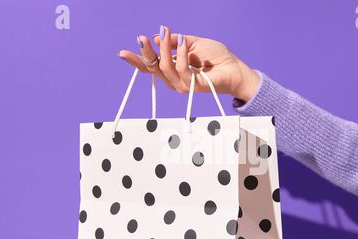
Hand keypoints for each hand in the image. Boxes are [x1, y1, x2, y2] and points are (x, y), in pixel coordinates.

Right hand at [118, 25, 259, 101]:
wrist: (234, 68)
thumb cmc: (215, 57)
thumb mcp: (192, 42)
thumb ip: (176, 41)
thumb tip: (157, 36)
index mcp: (172, 70)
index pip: (150, 67)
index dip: (137, 60)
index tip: (123, 52)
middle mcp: (174, 79)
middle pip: (152, 69)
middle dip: (145, 53)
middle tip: (143, 38)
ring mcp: (182, 85)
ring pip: (165, 68)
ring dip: (164, 49)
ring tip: (166, 34)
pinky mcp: (193, 87)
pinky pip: (182, 70)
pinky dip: (182, 53)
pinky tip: (185, 41)